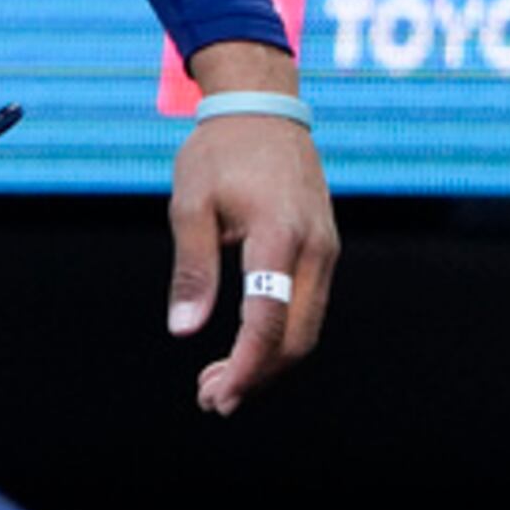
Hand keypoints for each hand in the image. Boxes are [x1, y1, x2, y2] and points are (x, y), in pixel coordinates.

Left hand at [166, 44, 337, 415]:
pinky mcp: (324, 252)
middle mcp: (314, 251)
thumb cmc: (219, 152)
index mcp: (279, 236)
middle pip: (297, 338)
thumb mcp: (190, 203)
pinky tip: (244, 349)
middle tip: (211, 399)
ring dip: (268, 362)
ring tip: (219, 383)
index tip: (216, 394)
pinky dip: (278, 336)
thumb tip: (184, 330)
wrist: (263, 110)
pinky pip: (307, 308)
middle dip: (256, 376)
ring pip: (307, 329)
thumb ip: (192, 269)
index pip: (268, 320)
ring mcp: (326, 252)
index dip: (244, 365)